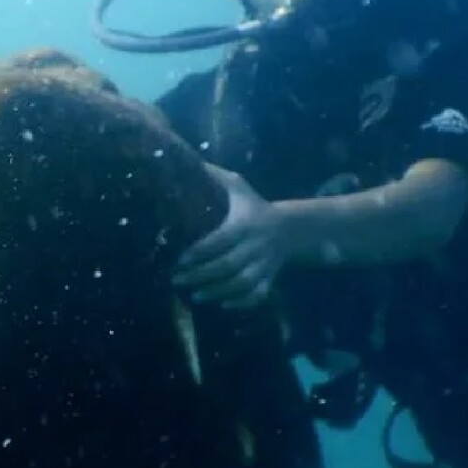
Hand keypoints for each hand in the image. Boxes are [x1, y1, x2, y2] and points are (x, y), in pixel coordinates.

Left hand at [173, 168, 285, 309]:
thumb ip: (214, 177)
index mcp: (246, 223)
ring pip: (242, 283)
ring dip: (217, 292)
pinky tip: (223, 305)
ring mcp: (265, 264)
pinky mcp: (271, 278)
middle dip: (201, 275)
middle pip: (228, 265)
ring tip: (195, 295)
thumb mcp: (238, 187)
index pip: (220, 239)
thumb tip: (185, 162)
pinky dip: (241, 303)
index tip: (178, 260)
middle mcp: (256, 245)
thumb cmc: (254, 207)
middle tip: (177, 280)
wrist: (290, 228)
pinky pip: (258, 295)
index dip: (198, 252)